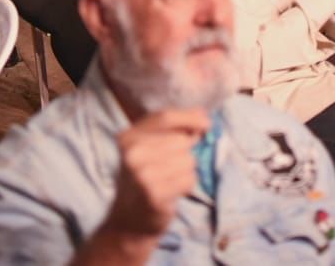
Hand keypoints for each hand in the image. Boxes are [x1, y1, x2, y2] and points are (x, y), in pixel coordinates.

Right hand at [103, 109, 206, 237]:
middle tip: (170, 167)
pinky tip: (171, 192)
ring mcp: (142, 174)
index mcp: (128, 136)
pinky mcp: (154, 194)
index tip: (207, 122)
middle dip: (185, 152)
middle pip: (181, 140)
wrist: (128, 220)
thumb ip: (172, 129)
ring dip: (186, 171)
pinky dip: (186, 186)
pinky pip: (189, 180)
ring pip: (188, 160)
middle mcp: (132, 152)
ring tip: (168, 181)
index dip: (190, 117)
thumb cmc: (144, 178)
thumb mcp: (148, 148)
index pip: (165, 117)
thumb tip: (203, 115)